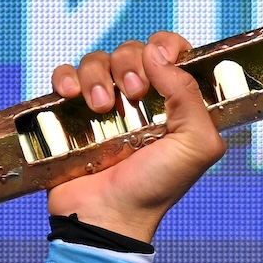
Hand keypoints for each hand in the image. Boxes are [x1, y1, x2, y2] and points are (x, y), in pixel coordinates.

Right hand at [45, 34, 227, 242]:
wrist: (107, 216)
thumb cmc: (156, 188)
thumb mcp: (196, 146)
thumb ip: (191, 97)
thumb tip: (159, 55)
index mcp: (175, 104)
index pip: (173, 53)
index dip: (167, 46)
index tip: (160, 58)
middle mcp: (141, 101)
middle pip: (134, 51)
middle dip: (131, 63)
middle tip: (133, 92)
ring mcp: (106, 106)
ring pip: (98, 60)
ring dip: (97, 76)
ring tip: (102, 108)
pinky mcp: (72, 114)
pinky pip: (65, 76)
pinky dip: (66, 78)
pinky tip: (71, 96)